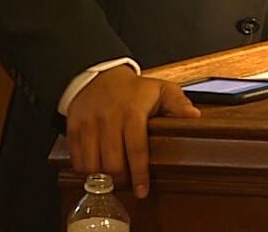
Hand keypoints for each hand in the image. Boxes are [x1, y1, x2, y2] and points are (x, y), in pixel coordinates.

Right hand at [65, 64, 200, 198]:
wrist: (100, 75)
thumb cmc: (134, 89)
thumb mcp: (161, 90)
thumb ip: (178, 104)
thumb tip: (194, 117)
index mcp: (132, 111)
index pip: (136, 150)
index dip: (139, 174)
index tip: (142, 191)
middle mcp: (109, 118)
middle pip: (112, 163)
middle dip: (121, 179)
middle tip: (128, 183)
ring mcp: (89, 124)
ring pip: (92, 165)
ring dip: (102, 178)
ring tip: (113, 178)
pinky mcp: (74, 128)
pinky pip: (77, 160)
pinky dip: (86, 171)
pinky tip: (97, 170)